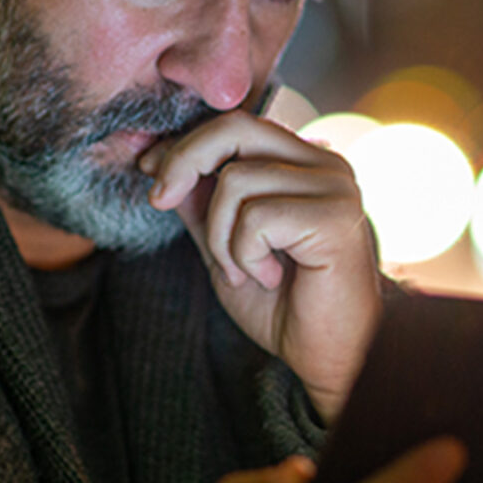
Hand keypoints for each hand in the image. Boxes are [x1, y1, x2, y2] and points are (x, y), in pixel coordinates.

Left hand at [139, 111, 380, 420]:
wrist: (329, 357)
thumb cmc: (284, 306)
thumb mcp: (223, 246)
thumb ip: (199, 202)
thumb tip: (154, 160)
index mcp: (303, 164)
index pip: (236, 126)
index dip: (184, 143)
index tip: (147, 169)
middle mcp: (324, 165)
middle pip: (236, 129)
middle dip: (184, 162)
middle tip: (158, 200)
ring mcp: (335, 186)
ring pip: (237, 181)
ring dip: (222, 238)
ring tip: (248, 272)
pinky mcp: (335, 215)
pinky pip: (257, 218)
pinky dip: (246, 255)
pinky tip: (271, 277)